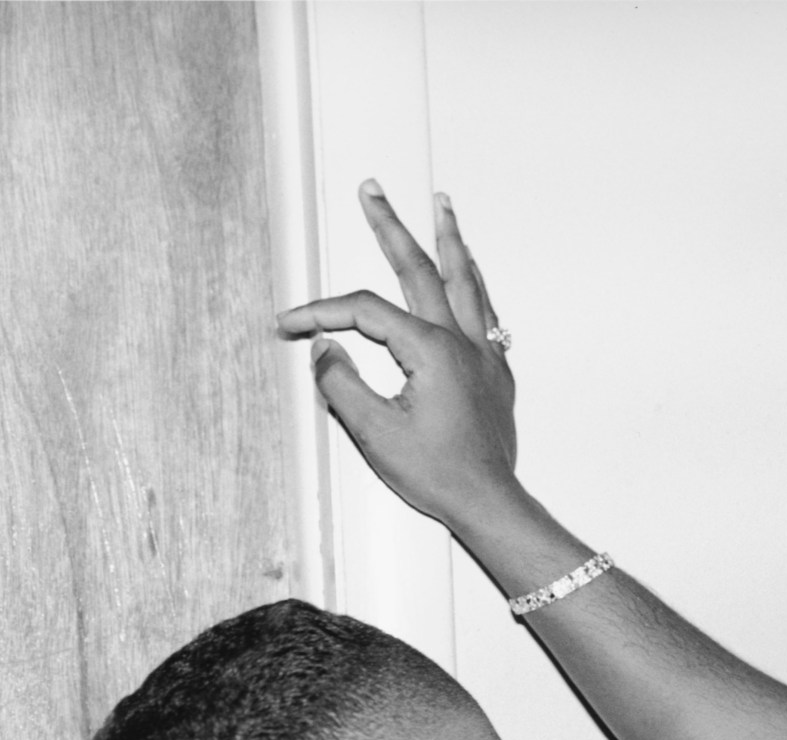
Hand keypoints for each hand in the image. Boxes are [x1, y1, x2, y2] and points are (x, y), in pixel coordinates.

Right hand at [278, 182, 521, 531]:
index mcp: (430, 351)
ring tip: (442, 205)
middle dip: (391, 227)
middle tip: (373, 191)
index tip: (289, 326)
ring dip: (450, 239)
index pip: (365, 312)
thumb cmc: (438, 474)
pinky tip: (471, 274)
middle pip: (421, 269)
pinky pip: (487, 312)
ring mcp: (484, 356)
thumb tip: (324, 350)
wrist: (488, 502)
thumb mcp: (374, 433)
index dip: (321, 313)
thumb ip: (341, 384)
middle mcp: (462, 342)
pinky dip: (475, 284)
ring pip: (466, 281)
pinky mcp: (497, 375)